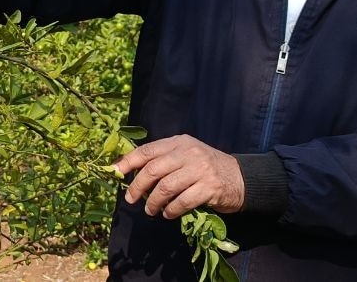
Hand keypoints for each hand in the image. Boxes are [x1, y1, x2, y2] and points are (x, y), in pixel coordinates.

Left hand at [113, 135, 244, 219]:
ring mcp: (200, 169)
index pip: (147, 150)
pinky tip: (169, 214)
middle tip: (131, 199)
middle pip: (154, 170)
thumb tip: (131, 172)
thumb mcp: (186, 156)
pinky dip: (171, 210)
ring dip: (154, 202)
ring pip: (166, 187)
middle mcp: (188, 153)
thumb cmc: (206, 168)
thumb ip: (164, 160)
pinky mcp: (209, 187)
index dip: (128, 162)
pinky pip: (182, 201)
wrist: (242, 178)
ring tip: (151, 211)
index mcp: (179, 143)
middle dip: (138, 186)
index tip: (114, 172)